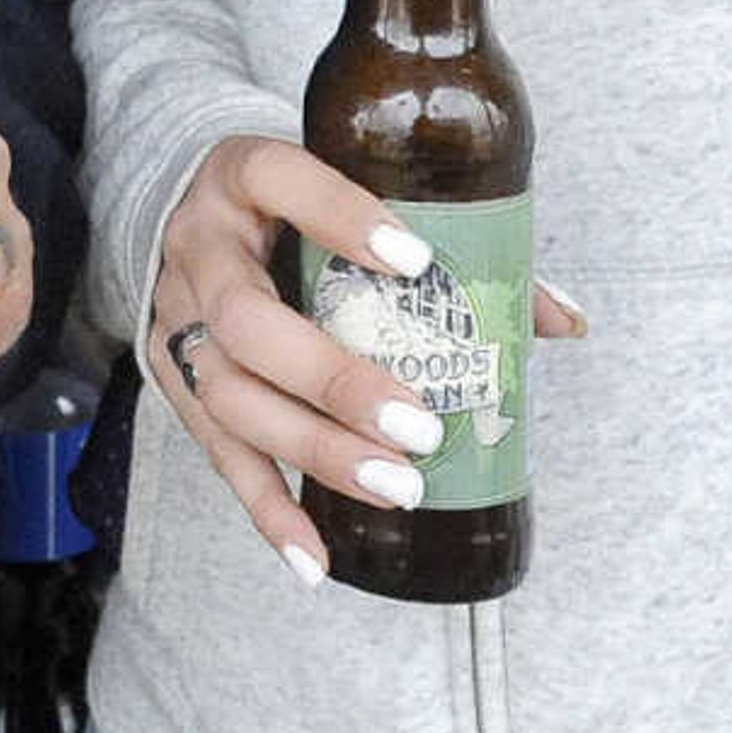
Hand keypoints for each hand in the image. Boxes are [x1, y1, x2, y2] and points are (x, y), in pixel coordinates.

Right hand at [143, 134, 585, 584]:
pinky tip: (314, 556)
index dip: (339, 217)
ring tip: (395, 484)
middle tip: (417, 424)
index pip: (277, 179)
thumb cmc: (285, 209)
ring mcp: (175, 316)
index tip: (416, 260)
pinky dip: (266, 507)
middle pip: (245, 318)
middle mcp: (199, 248)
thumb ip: (450, 246)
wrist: (183, 214)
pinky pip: (215, 451)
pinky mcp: (170, 377)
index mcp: (241, 176)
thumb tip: (562, 319)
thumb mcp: (344, 196)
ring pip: (225, 391)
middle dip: (331, 378)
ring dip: (312, 448)